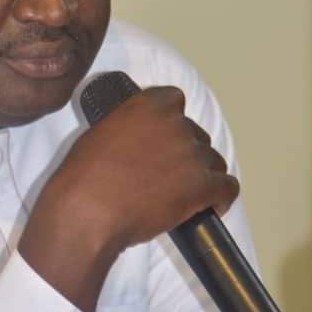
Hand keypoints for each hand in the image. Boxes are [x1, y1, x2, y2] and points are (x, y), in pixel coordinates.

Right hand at [19, 86, 238, 311]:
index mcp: (149, 106)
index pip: (174, 101)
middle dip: (186, 153)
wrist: (89, 211)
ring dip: (202, 176)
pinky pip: (227, 188)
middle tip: (166, 175)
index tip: (161, 139)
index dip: (170, 123)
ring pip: (214, 162)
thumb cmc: (84, 176)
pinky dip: (220, 198)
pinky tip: (208, 207)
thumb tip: (136, 143)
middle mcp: (176, 124)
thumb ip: (128, 129)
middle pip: (196, 135)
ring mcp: (193, 155)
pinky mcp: (203, 186)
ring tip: (184, 195)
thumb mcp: (100, 134)